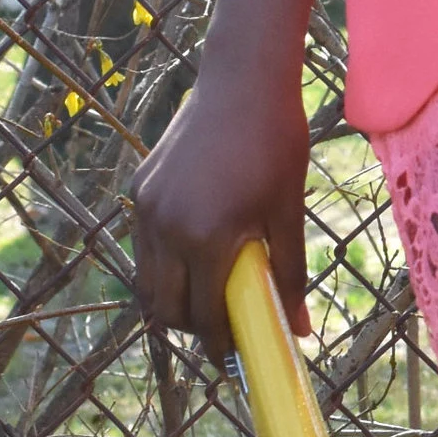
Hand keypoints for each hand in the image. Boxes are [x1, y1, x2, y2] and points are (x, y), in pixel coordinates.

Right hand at [131, 68, 313, 364]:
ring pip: (147, 281)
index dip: (219, 345)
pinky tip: (196, 255)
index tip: (236, 355)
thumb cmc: (276, 143)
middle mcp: (166, 227)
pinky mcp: (140, 189)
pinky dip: (164, 265)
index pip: (203, 316)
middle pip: (164, 309)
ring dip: (172, 300)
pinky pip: (144, 247)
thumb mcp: (287, 211)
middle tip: (223, 329)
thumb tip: (297, 329)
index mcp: (206, 237)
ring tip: (207, 296)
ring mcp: (147, 208)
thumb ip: (288, 273)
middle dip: (190, 329)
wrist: (242, 81)